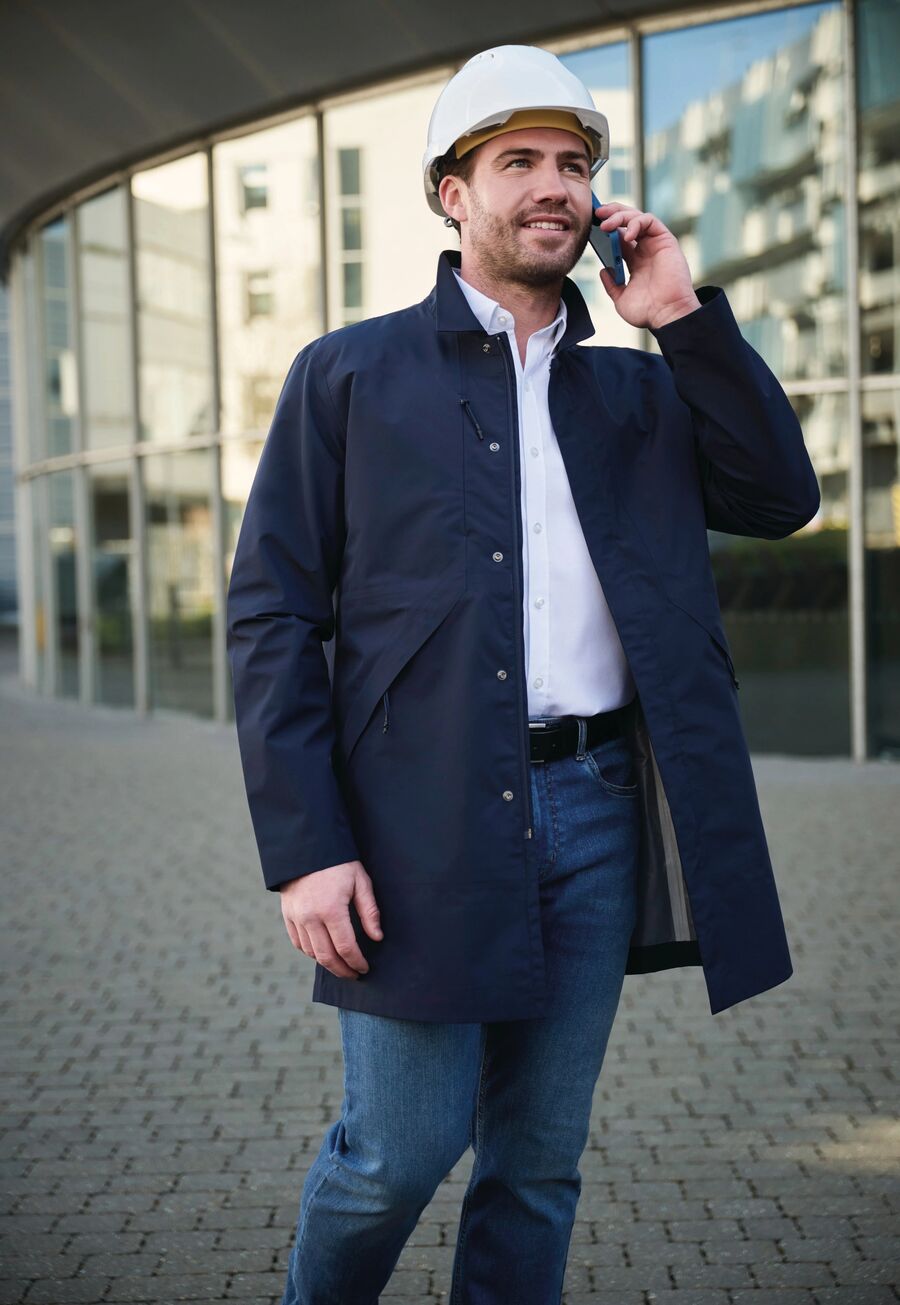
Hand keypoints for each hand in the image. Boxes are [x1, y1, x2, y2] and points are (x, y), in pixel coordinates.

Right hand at [280, 859, 382, 979]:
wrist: (307, 847)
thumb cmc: (339, 863)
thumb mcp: (360, 881)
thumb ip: (370, 911)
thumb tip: (377, 937)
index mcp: (331, 909)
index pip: (345, 947)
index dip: (356, 962)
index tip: (365, 968)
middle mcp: (311, 917)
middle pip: (326, 956)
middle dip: (342, 970)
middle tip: (354, 975)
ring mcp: (296, 917)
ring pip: (311, 953)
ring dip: (327, 964)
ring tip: (341, 966)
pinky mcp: (287, 914)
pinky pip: (298, 943)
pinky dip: (310, 953)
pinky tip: (322, 954)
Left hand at [594, 201, 701, 330]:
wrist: (666, 315)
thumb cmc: (648, 311)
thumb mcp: (621, 299)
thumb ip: (612, 284)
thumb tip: (603, 270)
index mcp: (635, 261)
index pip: (618, 236)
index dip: (606, 228)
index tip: (590, 224)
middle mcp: (645, 249)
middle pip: (627, 221)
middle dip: (611, 213)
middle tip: (596, 213)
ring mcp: (655, 244)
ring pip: (637, 217)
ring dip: (620, 216)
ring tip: (606, 225)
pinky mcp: (665, 240)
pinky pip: (650, 221)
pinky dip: (636, 222)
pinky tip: (626, 234)